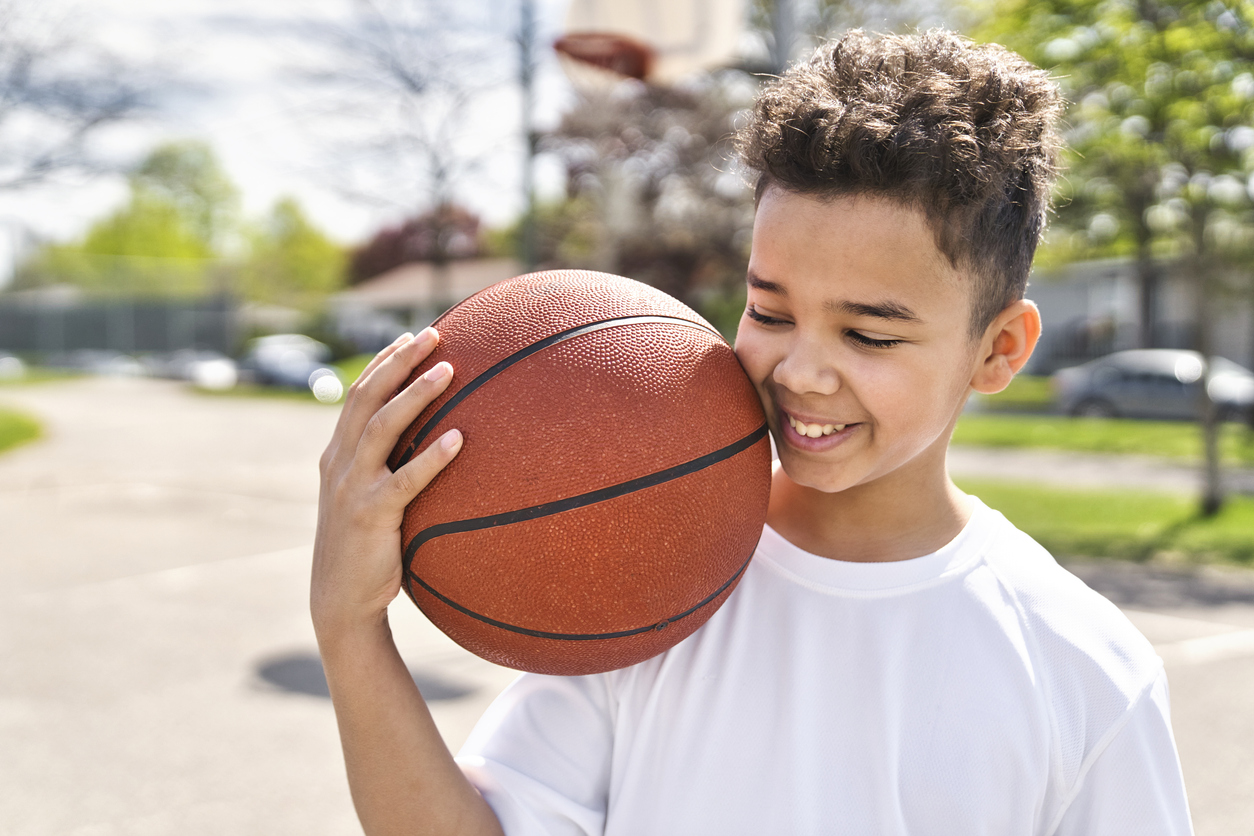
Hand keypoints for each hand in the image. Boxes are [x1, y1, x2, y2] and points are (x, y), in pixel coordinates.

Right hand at [311, 328, 462, 635]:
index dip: (384, 362)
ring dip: (415, 396)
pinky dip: (431, 457)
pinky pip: (405, 481)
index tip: (411, 336)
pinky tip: (459, 439)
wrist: (340, 601)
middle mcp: (339, 464)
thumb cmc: (366, 548)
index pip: (359, 395)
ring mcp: (351, 488)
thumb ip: (390, 470)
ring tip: (449, 371)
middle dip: (399, 362)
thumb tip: (438, 442)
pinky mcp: (369, 516)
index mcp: (338, 456)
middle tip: (434, 335)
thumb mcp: (370, 499)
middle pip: (367, 398)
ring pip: (381, 428)